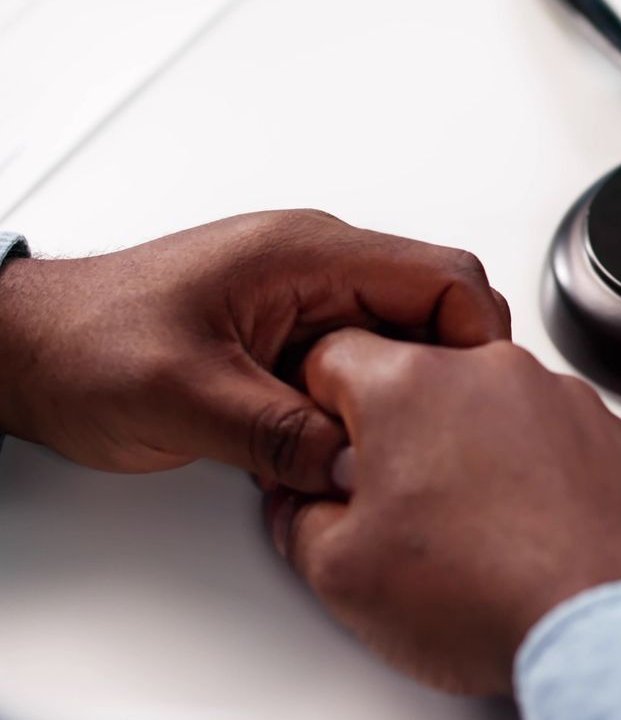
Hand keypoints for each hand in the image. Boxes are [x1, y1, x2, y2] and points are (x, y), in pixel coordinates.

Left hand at [0, 210, 509, 493]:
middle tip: (433, 437)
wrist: (22, 353)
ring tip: (383, 446)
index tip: (472, 403)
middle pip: (439, 310)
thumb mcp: (182, 400)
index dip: (476, 342)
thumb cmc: (83, 346)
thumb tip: (355, 464)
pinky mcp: (294, 336)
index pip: (446, 279)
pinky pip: (366, 366)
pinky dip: (370, 408)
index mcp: (309, 255)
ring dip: (406, 397)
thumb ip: (276, 434)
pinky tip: (344, 447)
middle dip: (450, 377)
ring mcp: (309, 300)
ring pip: (407, 344)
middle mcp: (319, 268)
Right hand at [267, 331, 620, 694]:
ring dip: (474, 449)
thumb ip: (301, 521)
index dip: (319, 407)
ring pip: (494, 406)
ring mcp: (565, 399)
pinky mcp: (615, 436)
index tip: (326, 451)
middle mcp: (494, 373)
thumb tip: (305, 506)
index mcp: (411, 384)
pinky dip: (539, 471)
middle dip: (401, 432)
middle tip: (398, 507)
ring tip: (474, 532)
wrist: (603, 624)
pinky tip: (530, 532)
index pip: (334, 356)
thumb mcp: (341, 574)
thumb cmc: (484, 595)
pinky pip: (556, 437)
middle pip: (421, 378)